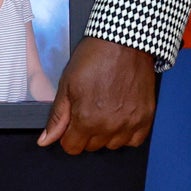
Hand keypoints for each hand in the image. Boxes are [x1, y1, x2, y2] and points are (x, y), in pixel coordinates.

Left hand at [38, 37, 156, 152]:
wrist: (125, 42)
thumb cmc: (96, 57)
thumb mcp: (67, 85)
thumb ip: (57, 117)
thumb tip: (45, 140)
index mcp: (87, 119)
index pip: (72, 148)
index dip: (68, 135)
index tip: (72, 122)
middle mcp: (110, 125)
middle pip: (91, 147)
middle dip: (86, 132)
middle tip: (90, 108)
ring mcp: (130, 123)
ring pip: (112, 145)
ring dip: (107, 133)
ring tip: (106, 109)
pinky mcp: (146, 117)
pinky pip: (134, 140)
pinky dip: (127, 133)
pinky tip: (121, 115)